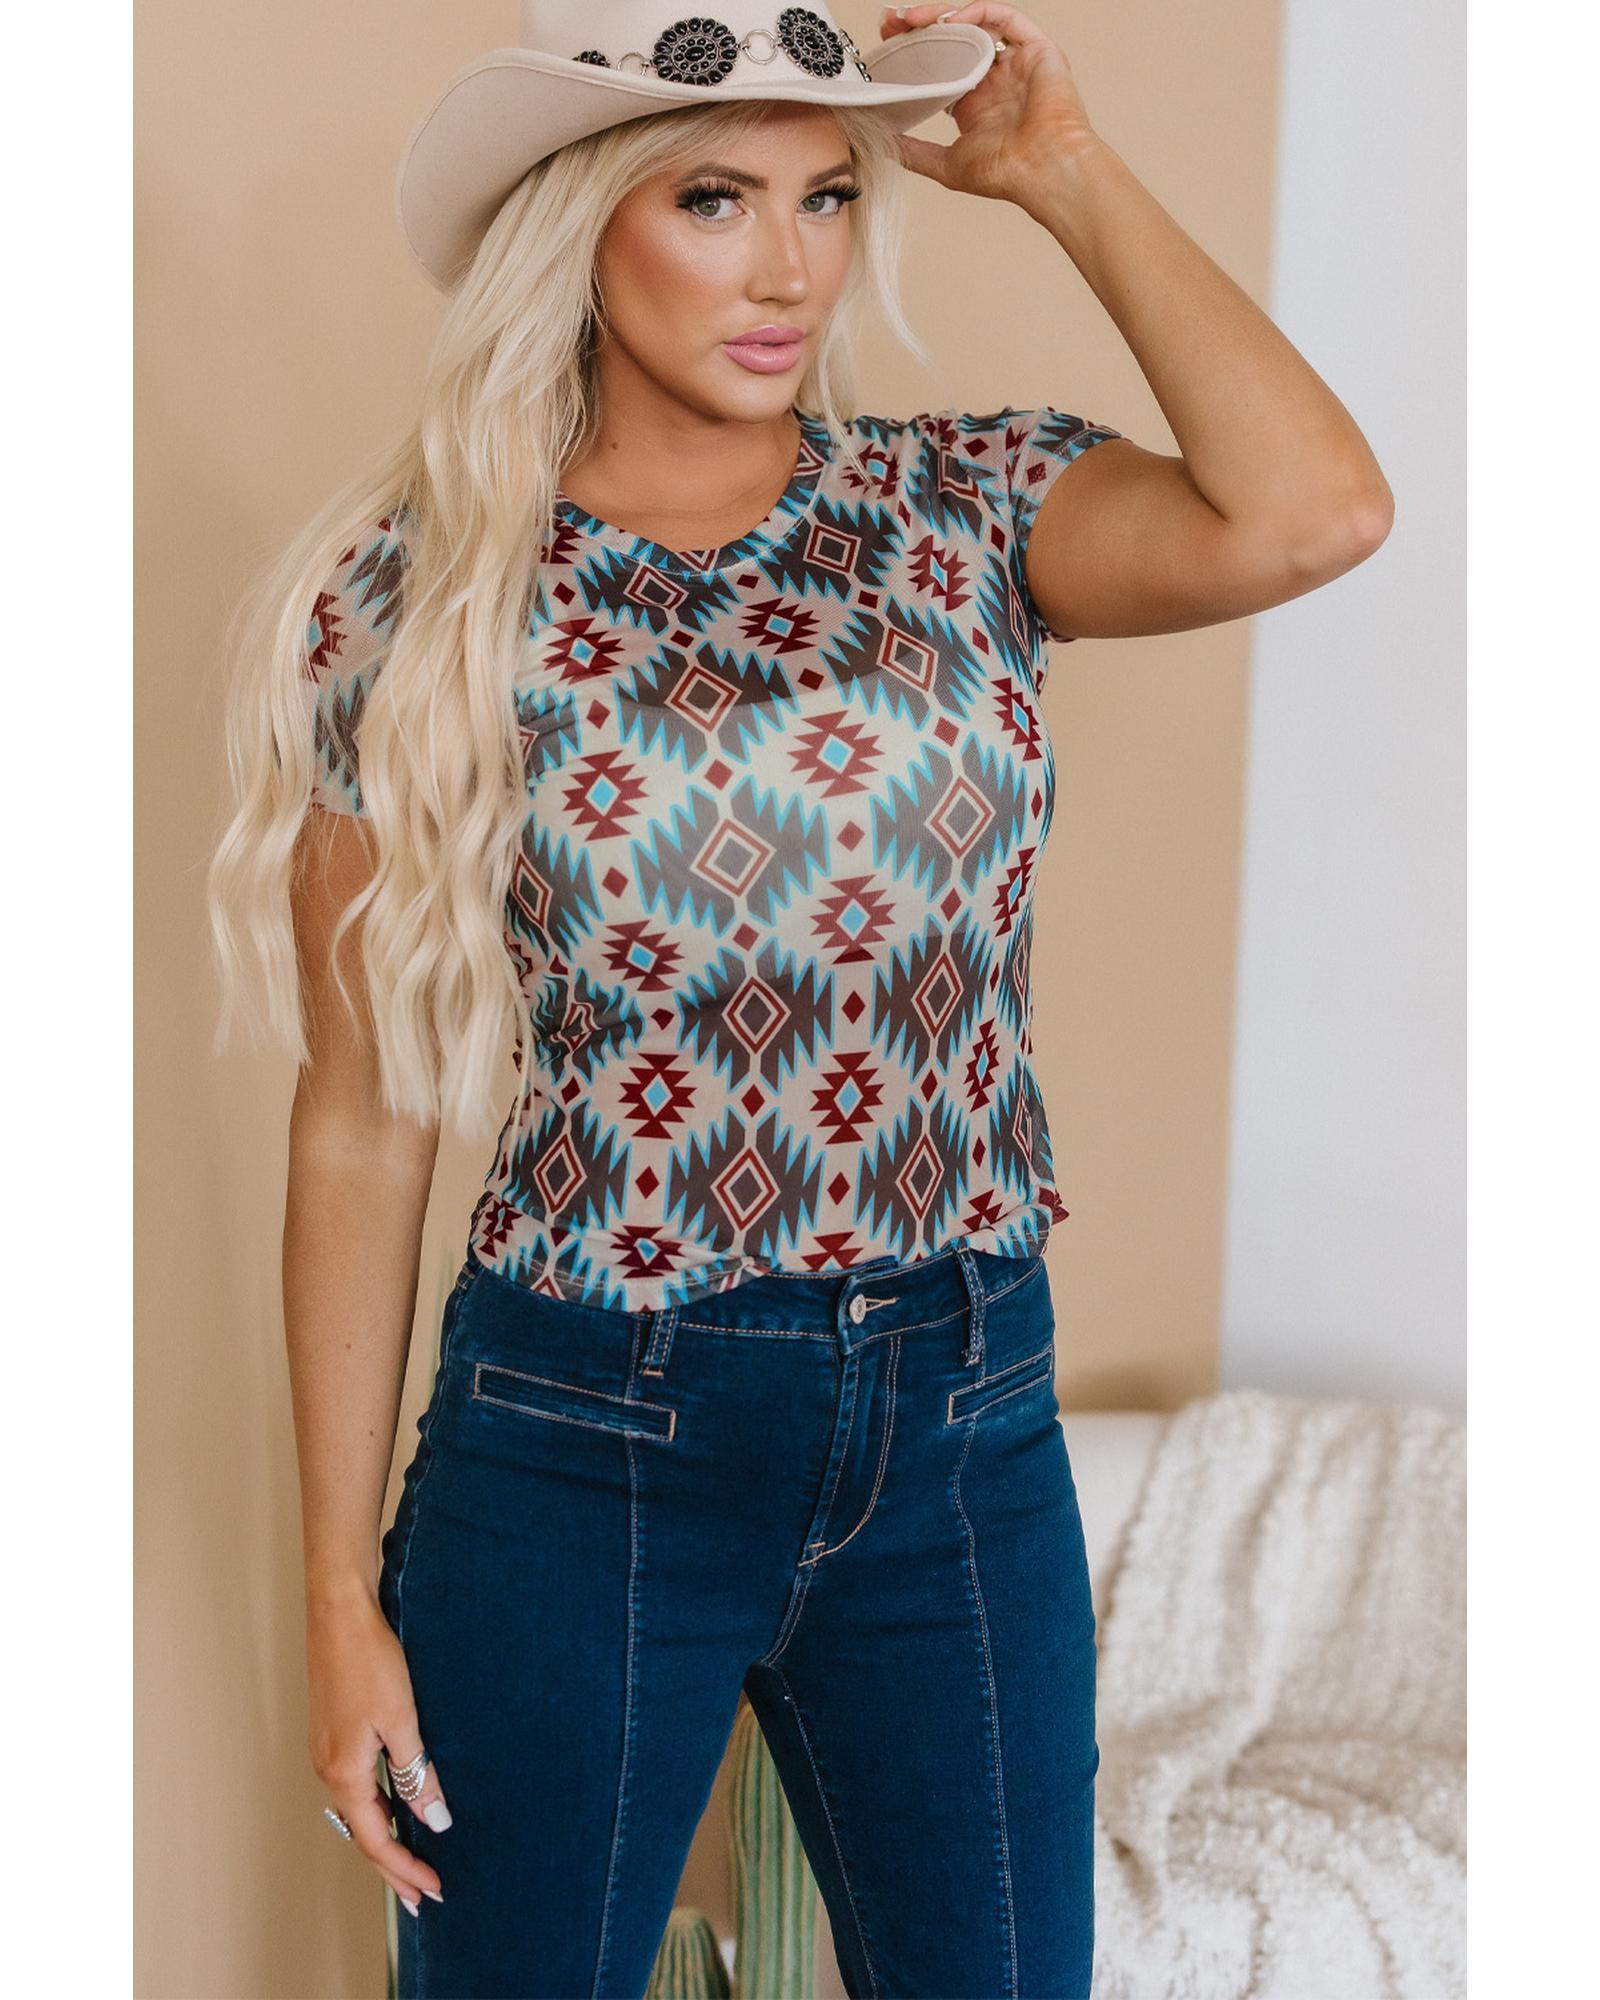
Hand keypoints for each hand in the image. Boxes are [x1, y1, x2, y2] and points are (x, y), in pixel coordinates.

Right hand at [306, 1590, 451, 1915]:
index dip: (404, 1869)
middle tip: (422, 1895)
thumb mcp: (402, 1720)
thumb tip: (435, 1821)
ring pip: (359, 1810)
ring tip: (413, 1861)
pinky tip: (396, 1806)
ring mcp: (327, 1751)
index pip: (376, 1840)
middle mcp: (328, 1768)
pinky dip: (377, 1808)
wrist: (339, 1612)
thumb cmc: (369, 1660)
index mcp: (343, 1773)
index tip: (433, 1889)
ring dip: (386, 1838)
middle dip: (393, 1866)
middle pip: (363, 1833)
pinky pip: (355, 1786)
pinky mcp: (333, 1733)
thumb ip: (417, 1774)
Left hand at [879, 3, 1101, 203]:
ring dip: (942, 16)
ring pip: (977, 24)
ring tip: (911, 19)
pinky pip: (1006, 17)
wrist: (1044, 170)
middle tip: (891, 23)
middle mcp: (996, 81)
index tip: (886, 46)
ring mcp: (1016, 63)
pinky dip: (977, 12)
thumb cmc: (1008, 175)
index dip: (915, 53)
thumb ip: (916, 153)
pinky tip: (951, 20)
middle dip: (921, 28)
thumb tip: (885, 145)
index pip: (941, 67)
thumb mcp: (947, 165)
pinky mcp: (1036, 49)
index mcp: (977, 105)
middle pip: (955, 42)